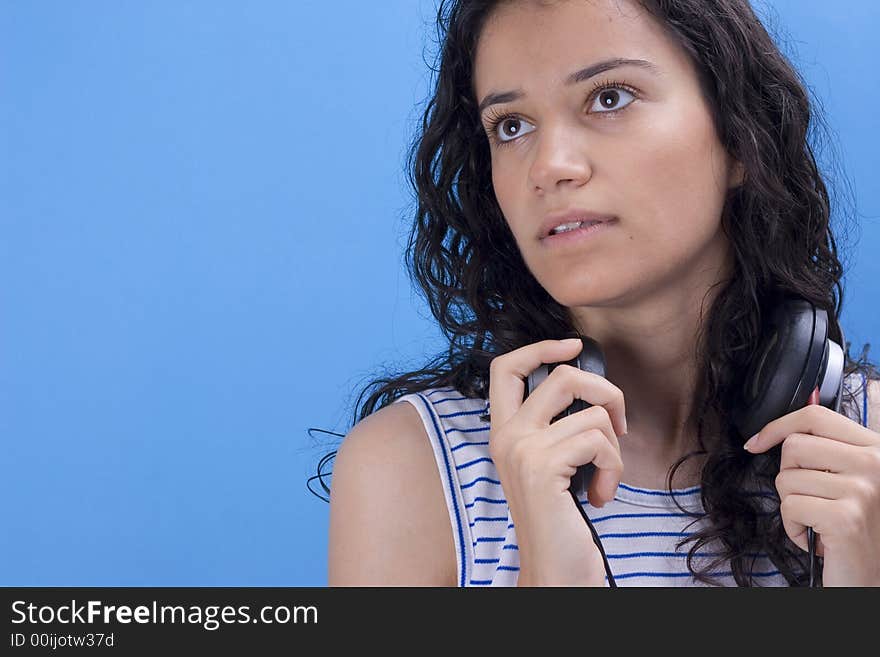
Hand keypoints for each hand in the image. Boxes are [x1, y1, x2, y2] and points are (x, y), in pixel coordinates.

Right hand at [488, 338, 627, 585]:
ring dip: (614, 448)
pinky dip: (614, 469)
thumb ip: (555, 427)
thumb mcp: (550, 464)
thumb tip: (590, 389)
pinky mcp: (543, 465)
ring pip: (593, 412)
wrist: (554, 568)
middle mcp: (505, 436)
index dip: (540, 347)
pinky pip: (601, 441)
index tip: (573, 346)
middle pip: (562, 375)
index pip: (503, 367)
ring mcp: (521, 449)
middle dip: (606, 391)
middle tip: (617, 423)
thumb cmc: (560, 518)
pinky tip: (600, 495)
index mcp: (503, 432)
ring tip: (604, 477)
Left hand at [744, 404, 879, 585]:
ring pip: (787, 478)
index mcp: (876, 449)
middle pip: (794, 446)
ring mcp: (864, 489)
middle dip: (788, 475)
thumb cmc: (855, 529)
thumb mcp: (850, 481)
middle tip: (811, 499)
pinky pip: (789, 506)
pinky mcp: (846, 517)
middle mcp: (875, 464)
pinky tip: (816, 538)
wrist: (871, 576)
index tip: (756, 443)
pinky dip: (792, 526)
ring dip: (791, 505)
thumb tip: (779, 430)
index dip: (777, 426)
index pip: (815, 416)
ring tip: (818, 520)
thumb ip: (827, 450)